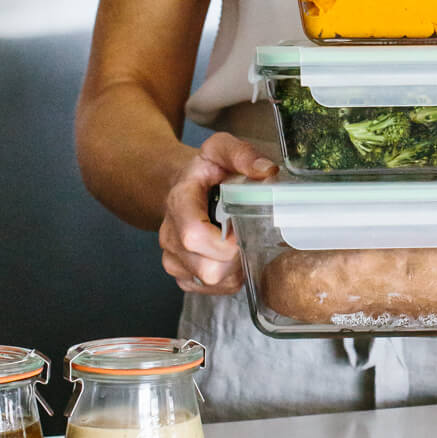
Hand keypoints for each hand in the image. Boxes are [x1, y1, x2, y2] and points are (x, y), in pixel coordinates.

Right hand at [159, 133, 277, 294]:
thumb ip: (242, 154)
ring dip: (234, 266)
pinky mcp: (182, 276)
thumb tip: (266, 172)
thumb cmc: (206, 169)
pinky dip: (228, 276)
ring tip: (238, 239)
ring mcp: (173, 259)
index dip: (225, 241)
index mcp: (178, 202)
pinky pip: (212, 289)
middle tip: (246, 232)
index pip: (193, 235)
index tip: (243, 227)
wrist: (185, 186)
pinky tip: (231, 253)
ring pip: (211, 281)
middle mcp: (170, 236)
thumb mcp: (221, 148)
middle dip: (236, 256)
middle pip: (207, 267)